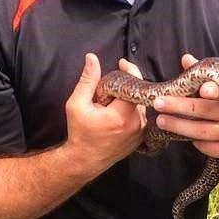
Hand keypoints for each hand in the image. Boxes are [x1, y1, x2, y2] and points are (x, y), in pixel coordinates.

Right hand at [64, 54, 144, 177]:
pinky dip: (132, 108)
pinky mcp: (141, 136)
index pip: (134, 85)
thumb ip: (87, 80)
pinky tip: (118, 109)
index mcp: (122, 115)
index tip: (122, 63)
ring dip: (130, 97)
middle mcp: (136, 123)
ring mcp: (141, 131)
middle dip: (127, 84)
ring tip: (113, 99)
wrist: (84, 160)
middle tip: (112, 83)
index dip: (130, 71)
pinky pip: (142, 115)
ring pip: (141, 104)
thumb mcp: (76, 104)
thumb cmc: (79, 133)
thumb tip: (92, 58)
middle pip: (139, 94)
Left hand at [153, 54, 218, 163]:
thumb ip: (208, 75)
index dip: (213, 90)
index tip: (202, 89)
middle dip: (179, 107)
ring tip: (161, 121)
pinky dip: (195, 142)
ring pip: (203, 131)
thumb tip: (186, 59)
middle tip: (158, 103)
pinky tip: (183, 136)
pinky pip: (210, 148)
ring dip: (179, 126)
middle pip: (205, 111)